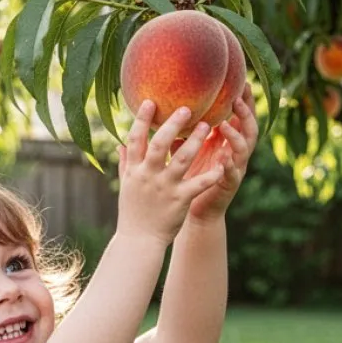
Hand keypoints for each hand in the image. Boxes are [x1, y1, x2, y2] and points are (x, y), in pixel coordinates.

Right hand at [116, 101, 224, 245]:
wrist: (138, 242)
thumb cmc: (133, 213)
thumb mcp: (126, 186)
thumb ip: (125, 163)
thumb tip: (119, 145)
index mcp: (135, 170)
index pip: (135, 139)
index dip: (141, 119)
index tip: (150, 101)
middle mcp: (149, 175)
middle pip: (159, 144)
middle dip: (173, 124)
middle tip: (188, 107)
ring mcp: (165, 188)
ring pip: (181, 160)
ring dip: (195, 141)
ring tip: (208, 126)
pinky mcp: (180, 200)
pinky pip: (198, 184)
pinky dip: (210, 175)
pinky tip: (222, 165)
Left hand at [185, 85, 257, 222]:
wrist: (193, 210)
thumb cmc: (190, 177)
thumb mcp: (187, 148)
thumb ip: (184, 130)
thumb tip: (167, 106)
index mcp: (226, 141)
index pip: (239, 115)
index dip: (242, 98)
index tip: (239, 79)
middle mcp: (234, 152)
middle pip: (249, 127)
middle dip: (247, 111)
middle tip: (239, 96)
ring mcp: (235, 169)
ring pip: (244, 148)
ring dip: (236, 135)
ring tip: (226, 124)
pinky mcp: (229, 186)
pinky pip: (232, 174)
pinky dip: (229, 165)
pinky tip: (224, 158)